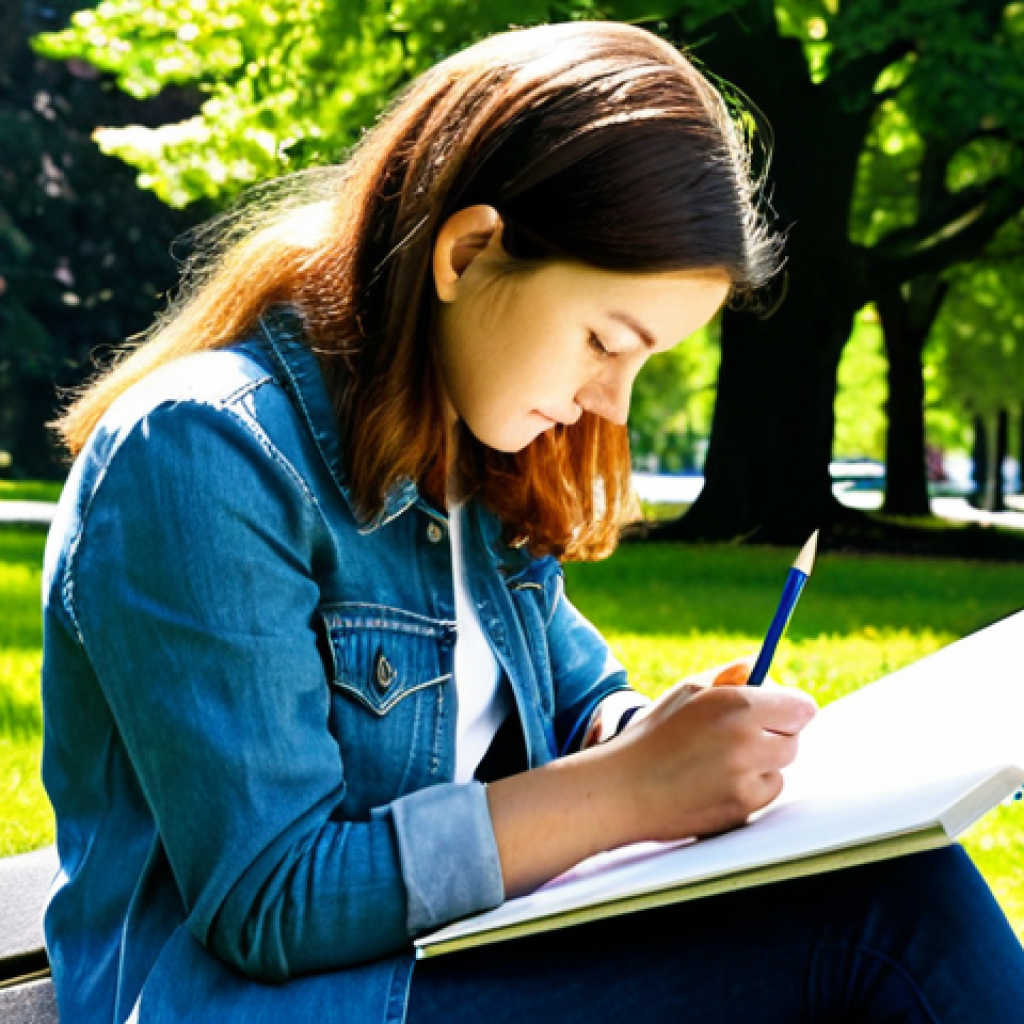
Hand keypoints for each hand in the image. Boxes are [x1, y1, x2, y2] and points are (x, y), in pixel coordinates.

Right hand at [604, 669, 816, 845]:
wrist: (624, 788)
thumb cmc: (653, 734)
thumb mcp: (687, 692)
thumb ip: (731, 674)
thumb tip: (760, 664)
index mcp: (736, 706)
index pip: (801, 706)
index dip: (790, 706)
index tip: (781, 707)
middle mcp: (747, 742)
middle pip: (795, 738)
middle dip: (775, 732)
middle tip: (744, 731)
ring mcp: (746, 780)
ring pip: (781, 767)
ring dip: (763, 762)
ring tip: (721, 758)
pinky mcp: (743, 810)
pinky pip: (765, 793)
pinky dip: (751, 787)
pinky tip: (716, 781)